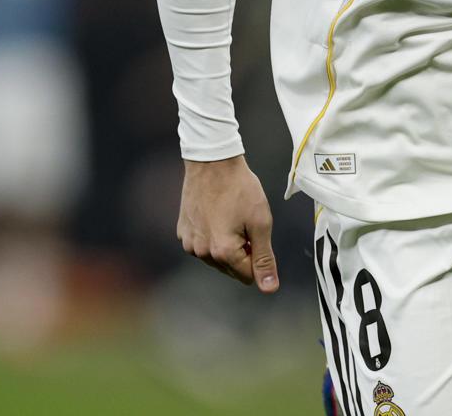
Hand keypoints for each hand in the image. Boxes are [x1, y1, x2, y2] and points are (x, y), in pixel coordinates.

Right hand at [178, 155, 279, 292]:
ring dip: (226, 244)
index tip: (255, 232)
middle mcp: (201, 252)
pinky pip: (202, 245)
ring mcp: (189, 243)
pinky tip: (215, 214)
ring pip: (216, 258)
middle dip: (241, 251)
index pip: (248, 275)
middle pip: (231, 268)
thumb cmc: (239, 188)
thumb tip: (269, 288)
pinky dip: (211, 236)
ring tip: (228, 216)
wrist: (212, 162)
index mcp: (222, 252)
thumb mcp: (260, 222)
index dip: (257, 255)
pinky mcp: (182, 232)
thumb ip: (264, 259)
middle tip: (242, 222)